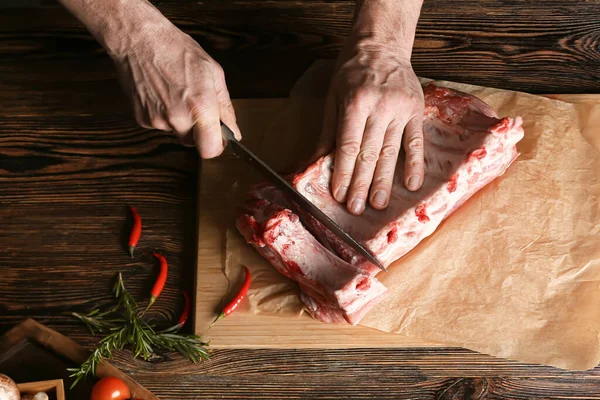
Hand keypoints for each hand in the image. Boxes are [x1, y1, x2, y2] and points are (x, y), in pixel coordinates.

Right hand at [57, 0, 239, 158]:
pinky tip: (161, 92)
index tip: (217, 135)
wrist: (138, 39)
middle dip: (198, 128)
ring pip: (176, 132)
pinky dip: (163, 113)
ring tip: (175, 92)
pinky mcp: (142, 119)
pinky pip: (160, 125)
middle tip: (194, 102)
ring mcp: (157, 120)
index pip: (211, 150)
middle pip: (194, 142)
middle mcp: (178, 118)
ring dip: (180, 119)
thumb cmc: (175, 49)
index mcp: (200, 107)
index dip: (216, 144)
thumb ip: (225, 106)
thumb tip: (233, 130)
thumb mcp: (213, 72)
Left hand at [319, 43, 424, 214]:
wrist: (381, 45)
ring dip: (384, 180)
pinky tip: (411, 183)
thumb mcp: (332, 97)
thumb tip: (315, 163)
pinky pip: (416, 141)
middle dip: (361, 184)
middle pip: (369, 153)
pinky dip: (414, 163)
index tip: (340, 195)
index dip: (343, 173)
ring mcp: (401, 110)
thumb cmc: (351, 72)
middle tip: (356, 209)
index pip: (348, 146)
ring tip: (379, 203)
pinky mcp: (416, 111)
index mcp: (356, 103)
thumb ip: (327, 132)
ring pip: (391, 152)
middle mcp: (380, 107)